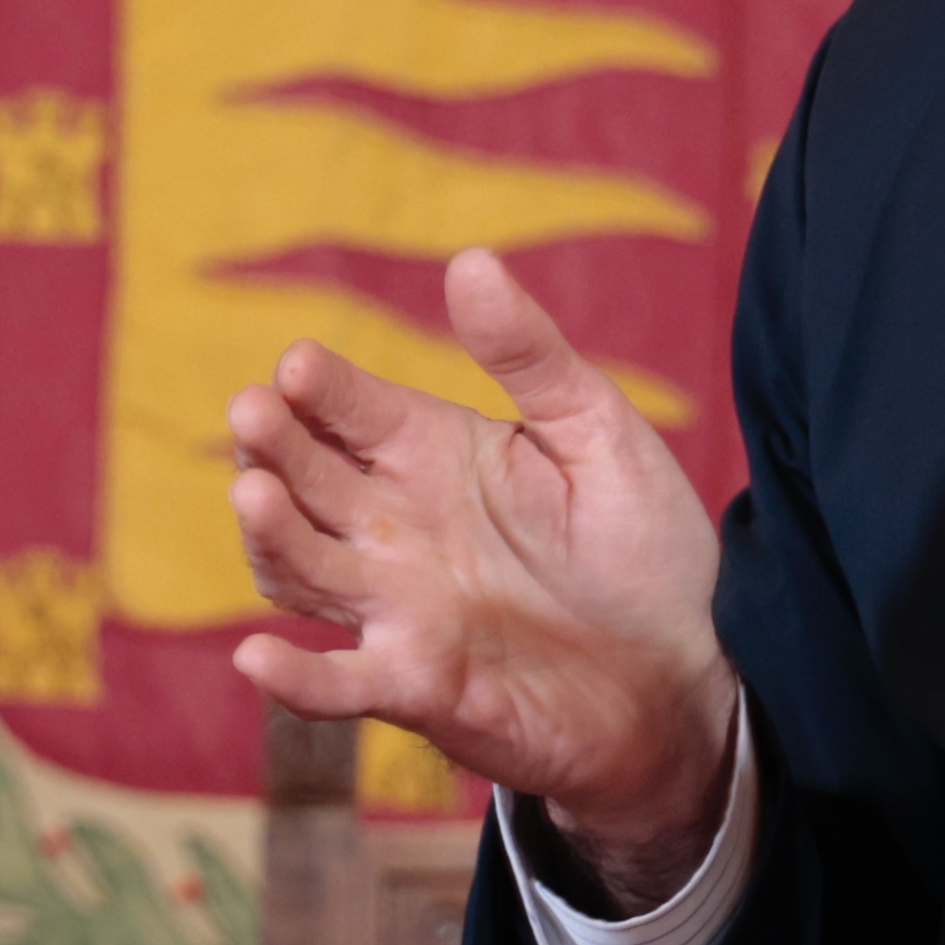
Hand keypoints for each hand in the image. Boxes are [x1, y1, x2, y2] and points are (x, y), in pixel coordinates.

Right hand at [229, 246, 734, 902]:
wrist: (689, 673)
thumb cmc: (644, 548)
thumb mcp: (596, 433)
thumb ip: (529, 356)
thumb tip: (470, 260)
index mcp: (430, 452)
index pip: (347, 407)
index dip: (318, 386)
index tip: (301, 365)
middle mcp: (395, 527)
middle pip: (304, 477)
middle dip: (272, 443)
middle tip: (255, 411)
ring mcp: (396, 606)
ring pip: (302, 565)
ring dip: (270, 534)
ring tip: (256, 493)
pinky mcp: (416, 685)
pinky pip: (338, 683)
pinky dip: (295, 678)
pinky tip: (258, 660)